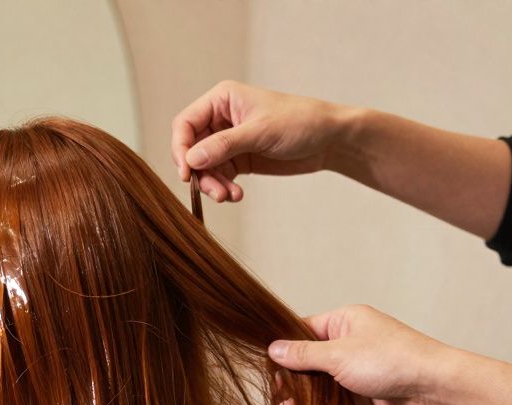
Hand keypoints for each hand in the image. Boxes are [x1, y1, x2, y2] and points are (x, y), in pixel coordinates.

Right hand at [171, 81, 348, 202]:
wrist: (331, 140)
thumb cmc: (301, 122)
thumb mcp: (261, 132)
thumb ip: (224, 145)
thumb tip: (191, 159)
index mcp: (222, 100)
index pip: (185, 124)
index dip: (180, 148)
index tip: (186, 172)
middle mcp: (220, 118)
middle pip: (191, 149)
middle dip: (201, 173)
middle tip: (215, 192)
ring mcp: (227, 140)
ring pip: (203, 167)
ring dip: (213, 185)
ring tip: (229, 196)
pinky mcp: (237, 159)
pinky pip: (218, 176)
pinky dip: (223, 188)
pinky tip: (237, 195)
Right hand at [269, 305, 453, 404]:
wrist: (433, 386)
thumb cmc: (391, 360)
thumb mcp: (338, 355)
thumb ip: (303, 354)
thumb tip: (274, 349)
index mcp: (344, 322)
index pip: (302, 330)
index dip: (284, 348)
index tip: (267, 367)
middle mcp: (349, 342)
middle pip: (308, 359)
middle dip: (291, 379)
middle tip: (277, 396)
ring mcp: (356, 367)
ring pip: (319, 382)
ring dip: (302, 397)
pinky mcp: (362, 391)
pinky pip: (333, 399)